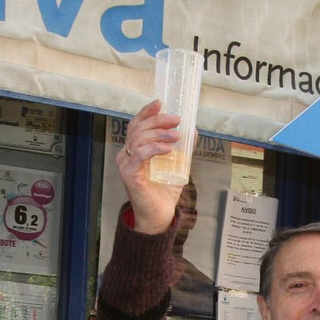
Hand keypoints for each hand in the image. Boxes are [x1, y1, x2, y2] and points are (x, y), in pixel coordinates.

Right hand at [116, 99, 182, 234]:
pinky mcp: (130, 175)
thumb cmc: (164, 192)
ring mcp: (126, 165)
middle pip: (138, 128)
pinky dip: (155, 148)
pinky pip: (141, 155)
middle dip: (158, 120)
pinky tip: (169, 148)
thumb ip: (183, 149)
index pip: (136, 125)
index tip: (160, 102)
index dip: (147, 112)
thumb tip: (193, 130)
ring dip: (159, 133)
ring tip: (176, 136)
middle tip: (176, 120)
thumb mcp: (177, 165)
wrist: (159, 216)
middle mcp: (126, 155)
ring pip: (139, 139)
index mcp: (134, 150)